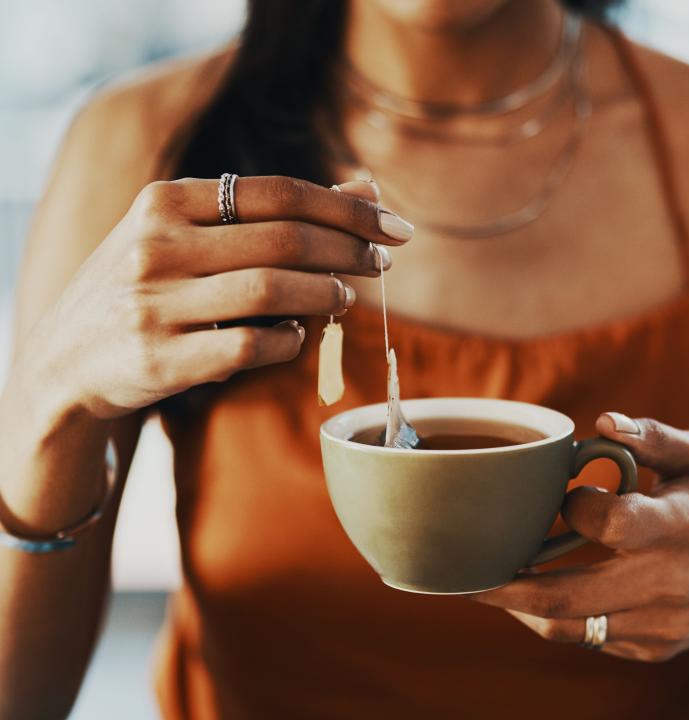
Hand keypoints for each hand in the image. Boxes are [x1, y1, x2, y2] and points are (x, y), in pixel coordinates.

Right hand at [31, 176, 412, 418]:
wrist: (64, 360)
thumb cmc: (147, 286)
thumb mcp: (190, 234)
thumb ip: (272, 211)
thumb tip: (366, 187)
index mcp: (164, 201)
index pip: (279, 193)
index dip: (347, 209)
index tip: (394, 227)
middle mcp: (155, 246)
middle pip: (285, 239)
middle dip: (350, 251)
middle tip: (383, 263)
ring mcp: (154, 305)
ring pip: (273, 291)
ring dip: (327, 294)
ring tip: (346, 297)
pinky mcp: (161, 361)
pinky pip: (252, 347)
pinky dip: (292, 340)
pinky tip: (301, 335)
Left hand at [470, 413, 688, 661]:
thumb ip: (653, 436)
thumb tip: (602, 423)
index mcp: (681, 528)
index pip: (608, 524)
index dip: (575, 507)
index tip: (568, 494)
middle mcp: (671, 584)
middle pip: (570, 595)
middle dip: (505, 587)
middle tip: (464, 571)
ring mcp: (662, 625)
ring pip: (570, 626)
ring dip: (519, 607)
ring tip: (486, 583)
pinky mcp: (654, 649)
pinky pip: (588, 638)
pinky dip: (554, 616)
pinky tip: (534, 593)